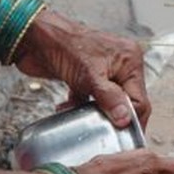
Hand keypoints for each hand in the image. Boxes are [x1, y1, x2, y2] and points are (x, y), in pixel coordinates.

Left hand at [14, 8, 150, 127]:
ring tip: (83, 119)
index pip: (140, 99)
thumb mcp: (91, 75)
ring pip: (106, 102)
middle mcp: (119, 65)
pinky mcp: (84, 77)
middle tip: (104, 132)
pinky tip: (66, 107)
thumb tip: (126, 119)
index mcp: (129, 60)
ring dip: (93, 112)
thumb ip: (110, 98)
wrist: (34, 36)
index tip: (124, 138)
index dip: (132, 119)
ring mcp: (102, 71)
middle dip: (112, 116)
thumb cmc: (65, 45)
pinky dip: (79, 106)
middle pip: (124, 101)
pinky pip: (89, 98)